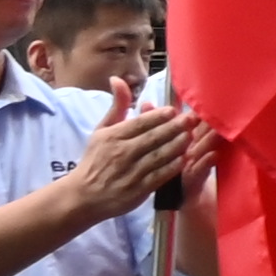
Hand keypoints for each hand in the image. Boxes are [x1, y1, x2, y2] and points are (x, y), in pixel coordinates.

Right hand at [73, 89, 205, 218]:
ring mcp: (131, 172)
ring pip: (159, 156)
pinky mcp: (139, 190)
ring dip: (177, 145)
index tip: (173, 110)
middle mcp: (122, 153)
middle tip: (191, 119)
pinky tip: (184, 158)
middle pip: (153, 138)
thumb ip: (117, 106)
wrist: (84, 196)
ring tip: (191, 135)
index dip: (158, 116)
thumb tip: (117, 79)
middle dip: (174, 127)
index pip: (139, 123)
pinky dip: (173, 166)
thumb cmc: (95, 159)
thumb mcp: (101, 130)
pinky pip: (160, 175)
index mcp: (113, 136)